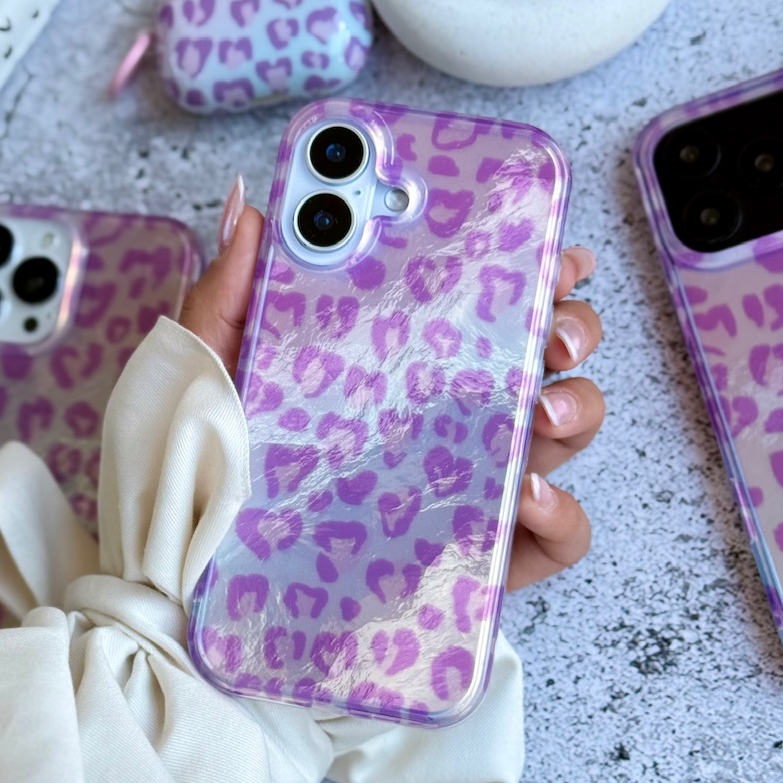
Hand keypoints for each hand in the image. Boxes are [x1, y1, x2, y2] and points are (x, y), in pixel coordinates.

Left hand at [178, 180, 603, 592]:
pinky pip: (557, 537)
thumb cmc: (214, 467)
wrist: (206, 573)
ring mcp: (475, 483)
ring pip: (565, 432)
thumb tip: (253, 210)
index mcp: (405, 360)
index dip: (533, 264)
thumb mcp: (213, 374)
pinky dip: (561, 514)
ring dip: (577, 409)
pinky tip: (524, 497)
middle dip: (573, 327)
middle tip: (550, 331)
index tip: (548, 245)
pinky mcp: (483, 555)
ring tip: (539, 412)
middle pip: (547, 355)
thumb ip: (228, 296)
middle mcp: (453, 413)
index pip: (488, 301)